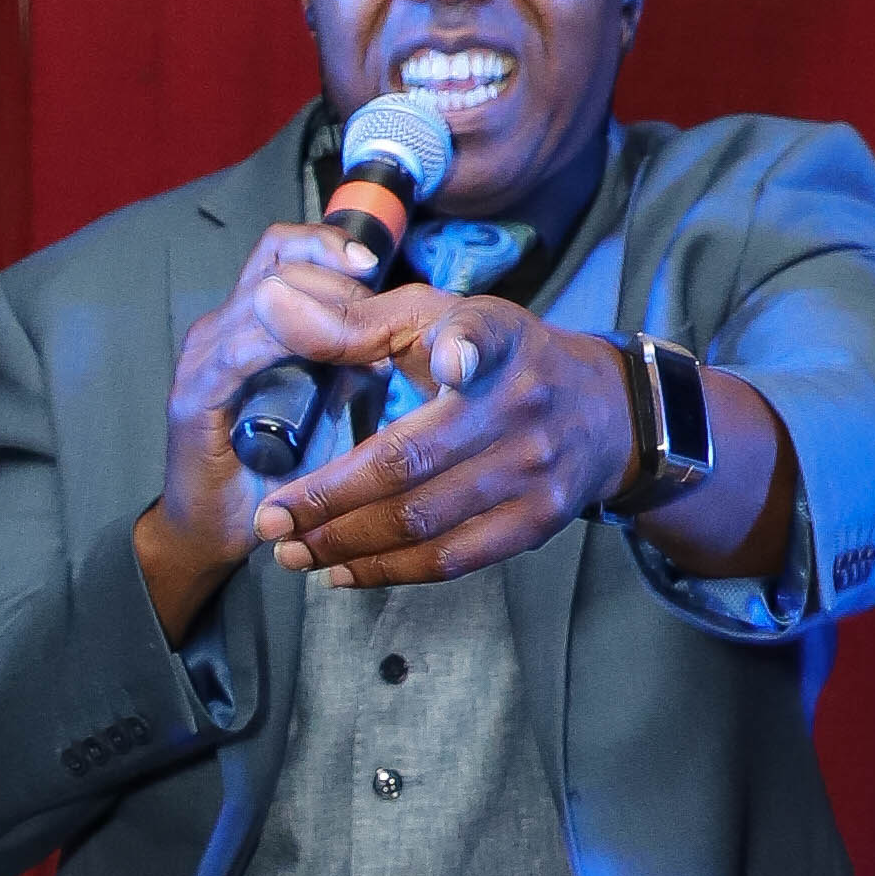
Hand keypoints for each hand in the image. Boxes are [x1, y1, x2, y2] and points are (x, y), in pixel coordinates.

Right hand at [135, 219, 419, 620]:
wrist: (214, 530)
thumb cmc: (271, 471)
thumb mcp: (321, 408)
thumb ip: (346, 369)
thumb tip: (388, 344)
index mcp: (248, 322)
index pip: (285, 251)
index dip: (329, 245)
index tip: (373, 262)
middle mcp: (220, 326)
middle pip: (277, 259)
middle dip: (334, 273)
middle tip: (376, 306)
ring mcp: (204, 357)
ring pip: (265, 295)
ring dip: (321, 307)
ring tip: (361, 332)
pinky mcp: (196, 394)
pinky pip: (242, 349)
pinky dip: (288, 342)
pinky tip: (328, 357)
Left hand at [257, 297, 635, 590]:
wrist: (604, 411)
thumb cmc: (495, 358)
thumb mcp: (437, 319)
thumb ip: (353, 320)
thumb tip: (270, 303)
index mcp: (496, 340)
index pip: (482, 339)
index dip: (463, 349)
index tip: (447, 359)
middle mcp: (520, 405)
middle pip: (411, 463)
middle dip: (330, 499)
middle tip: (270, 520)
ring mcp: (533, 470)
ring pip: (424, 521)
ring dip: (346, 544)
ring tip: (292, 552)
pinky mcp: (537, 522)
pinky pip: (452, 559)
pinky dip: (389, 570)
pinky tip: (342, 572)